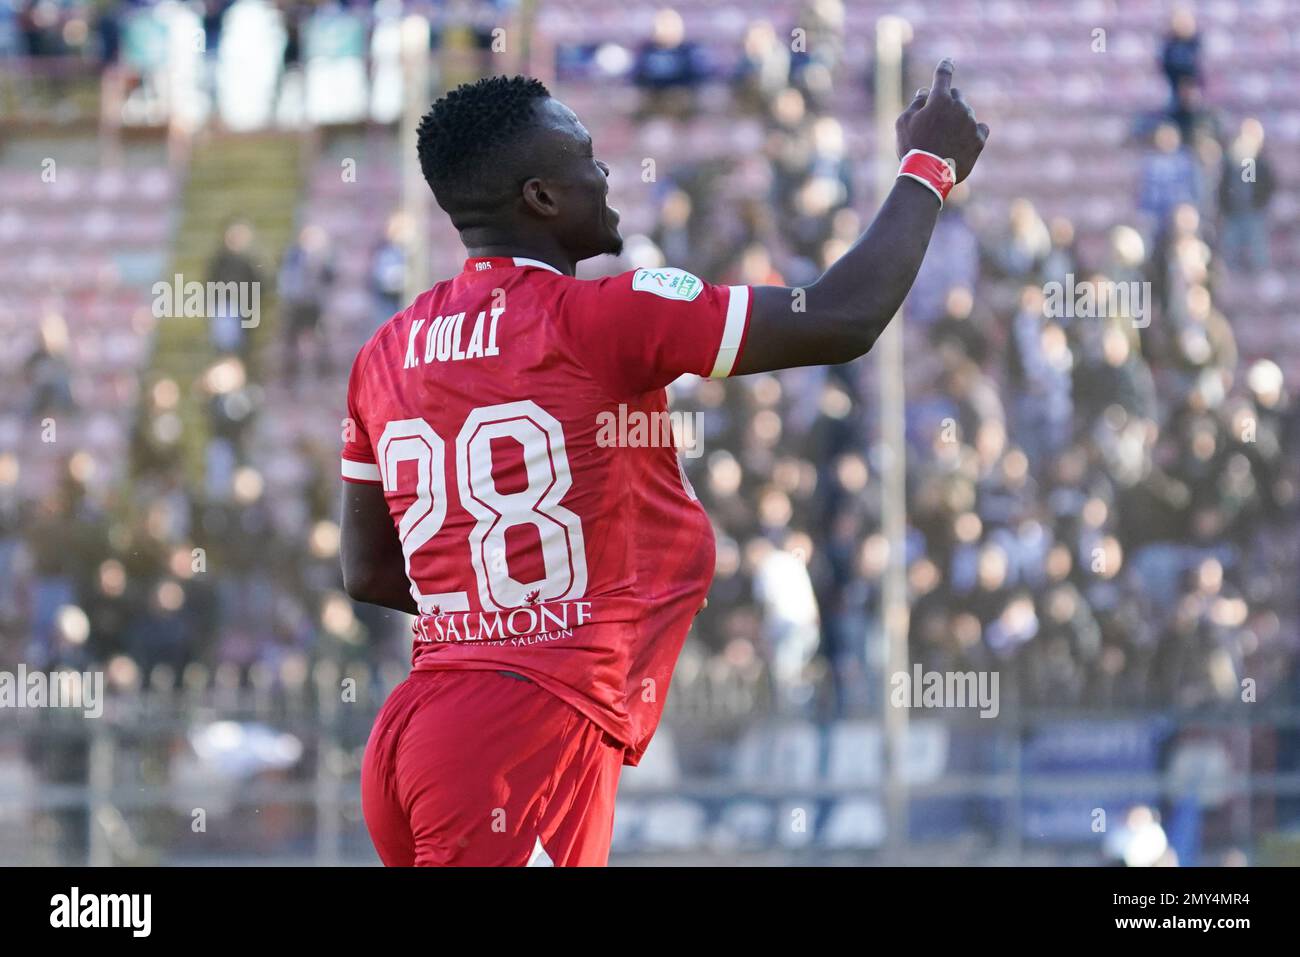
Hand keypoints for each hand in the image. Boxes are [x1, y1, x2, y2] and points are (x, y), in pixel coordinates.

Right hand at [895, 58, 988, 183]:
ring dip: (958, 121)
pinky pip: (980, 128)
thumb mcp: (903, 123)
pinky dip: (972, 132)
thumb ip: (915, 104)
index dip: (946, 66)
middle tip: (937, 122)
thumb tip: (925, 92)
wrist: (927, 175)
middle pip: (957, 96)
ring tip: (945, 141)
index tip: (948, 61)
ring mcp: (971, 123)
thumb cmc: (911, 147)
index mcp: (939, 99)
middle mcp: (959, 107)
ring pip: (967, 114)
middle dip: (948, 104)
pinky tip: (961, 143)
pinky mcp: (979, 139)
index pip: (944, 75)